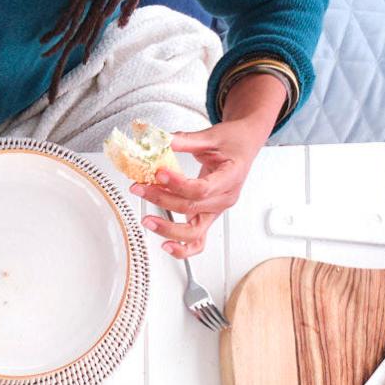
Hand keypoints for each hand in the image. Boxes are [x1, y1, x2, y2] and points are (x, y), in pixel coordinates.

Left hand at [130, 110, 274, 259]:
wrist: (245, 146)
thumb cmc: (233, 142)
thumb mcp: (212, 136)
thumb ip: (186, 140)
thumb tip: (161, 140)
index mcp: (231, 177)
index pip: (202, 189)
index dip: (178, 184)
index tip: (159, 173)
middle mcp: (225, 199)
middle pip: (191, 208)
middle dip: (162, 199)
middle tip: (140, 187)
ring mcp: (216, 211)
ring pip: (194, 232)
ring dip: (167, 229)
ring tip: (146, 220)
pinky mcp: (208, 217)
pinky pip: (198, 241)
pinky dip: (183, 249)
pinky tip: (165, 246)